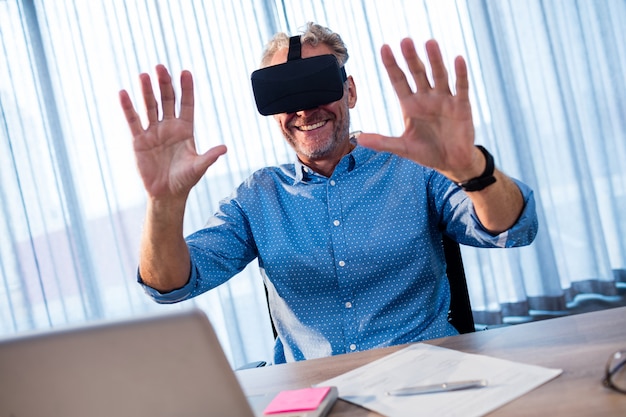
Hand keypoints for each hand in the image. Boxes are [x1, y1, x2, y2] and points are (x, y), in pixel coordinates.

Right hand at [119, 65, 226, 201]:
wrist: (166, 194)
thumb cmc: (185, 180)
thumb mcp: (198, 168)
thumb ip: (209, 157)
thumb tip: (224, 148)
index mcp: (185, 130)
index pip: (187, 104)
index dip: (186, 89)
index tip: (186, 72)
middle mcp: (169, 127)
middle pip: (167, 100)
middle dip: (164, 84)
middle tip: (161, 67)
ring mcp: (154, 132)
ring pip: (150, 107)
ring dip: (147, 91)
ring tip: (144, 75)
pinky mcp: (139, 140)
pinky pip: (133, 121)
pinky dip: (128, 108)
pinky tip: (124, 94)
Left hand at [358, 39, 481, 181]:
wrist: (451, 162)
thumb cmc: (427, 152)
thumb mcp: (402, 147)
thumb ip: (382, 142)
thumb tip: (358, 139)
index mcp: (410, 105)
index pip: (399, 80)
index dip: (392, 65)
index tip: (384, 48)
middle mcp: (427, 98)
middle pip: (417, 73)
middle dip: (411, 58)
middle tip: (404, 41)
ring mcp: (444, 100)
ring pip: (438, 75)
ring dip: (435, 60)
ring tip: (429, 42)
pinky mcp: (461, 106)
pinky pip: (461, 87)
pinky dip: (460, 74)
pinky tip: (458, 60)